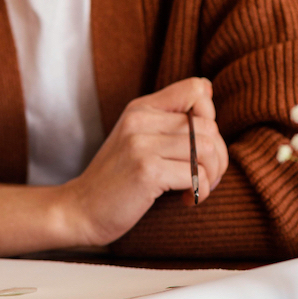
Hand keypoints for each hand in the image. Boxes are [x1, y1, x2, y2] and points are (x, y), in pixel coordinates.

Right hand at [64, 78, 229, 245]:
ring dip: (211, 176)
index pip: (196, 88)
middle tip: (202, 178)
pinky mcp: (146, 170)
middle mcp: (140, 119)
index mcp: (140, 108)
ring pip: (208, 150)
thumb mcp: (136, 139)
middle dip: (217, 157)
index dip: (209, 115)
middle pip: (209, 126)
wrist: (80, 209)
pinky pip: (197, 176)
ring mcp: (141, 144)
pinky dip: (199, 192)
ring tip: (194, 188)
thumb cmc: (116, 179)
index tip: (196, 143)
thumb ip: (167, 120)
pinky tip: (183, 200)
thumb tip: (208, 93)